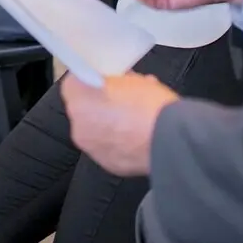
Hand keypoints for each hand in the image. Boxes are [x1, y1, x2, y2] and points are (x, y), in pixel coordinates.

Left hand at [60, 72, 178, 176]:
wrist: (169, 139)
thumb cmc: (149, 104)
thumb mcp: (134, 78)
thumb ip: (116, 80)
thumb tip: (118, 82)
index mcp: (80, 99)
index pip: (73, 82)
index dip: (88, 78)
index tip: (102, 78)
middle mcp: (78, 125)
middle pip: (82, 108)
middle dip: (98, 102)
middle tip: (120, 98)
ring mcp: (92, 148)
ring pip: (94, 129)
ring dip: (107, 124)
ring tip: (131, 119)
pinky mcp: (106, 164)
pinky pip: (107, 147)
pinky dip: (117, 142)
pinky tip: (135, 137)